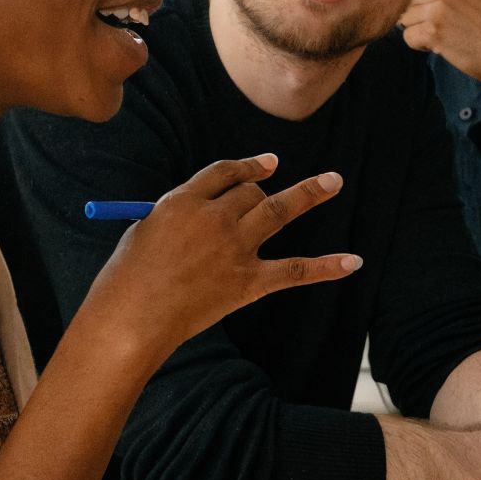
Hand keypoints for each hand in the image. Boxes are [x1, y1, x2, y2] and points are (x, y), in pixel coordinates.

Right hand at [79, 154, 357, 361]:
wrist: (133, 316)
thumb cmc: (127, 277)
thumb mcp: (145, 232)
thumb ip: (177, 217)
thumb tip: (203, 213)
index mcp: (183, 200)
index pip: (223, 173)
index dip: (248, 166)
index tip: (268, 163)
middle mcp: (215, 217)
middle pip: (250, 193)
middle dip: (260, 192)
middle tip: (273, 191)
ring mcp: (236, 248)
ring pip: (278, 211)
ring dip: (310, 194)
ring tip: (334, 182)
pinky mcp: (250, 281)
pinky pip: (296, 270)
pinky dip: (327, 267)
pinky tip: (353, 262)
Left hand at [399, 0, 480, 91]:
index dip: (431, 2)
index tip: (447, 16)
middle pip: (412, 2)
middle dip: (423, 18)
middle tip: (445, 31)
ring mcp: (439, 9)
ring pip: (406, 19)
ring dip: (420, 31)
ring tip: (442, 40)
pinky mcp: (434, 32)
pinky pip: (408, 37)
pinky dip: (421, 46)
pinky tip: (440, 49)